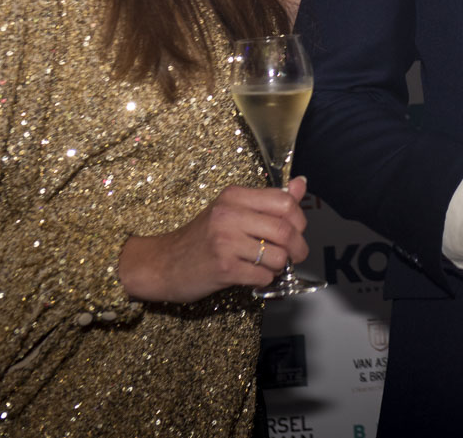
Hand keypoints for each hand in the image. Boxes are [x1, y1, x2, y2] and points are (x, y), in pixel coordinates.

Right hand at [119, 176, 310, 302]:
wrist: (162, 263)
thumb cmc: (201, 238)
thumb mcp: (232, 210)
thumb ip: (268, 200)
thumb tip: (300, 184)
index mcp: (234, 196)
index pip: (284, 201)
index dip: (299, 219)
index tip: (297, 230)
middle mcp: (229, 215)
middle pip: (284, 229)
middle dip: (297, 247)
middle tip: (296, 254)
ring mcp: (225, 241)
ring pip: (276, 255)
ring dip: (280, 265)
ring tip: (271, 266)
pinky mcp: (223, 267)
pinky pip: (261, 275)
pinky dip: (266, 279)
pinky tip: (256, 276)